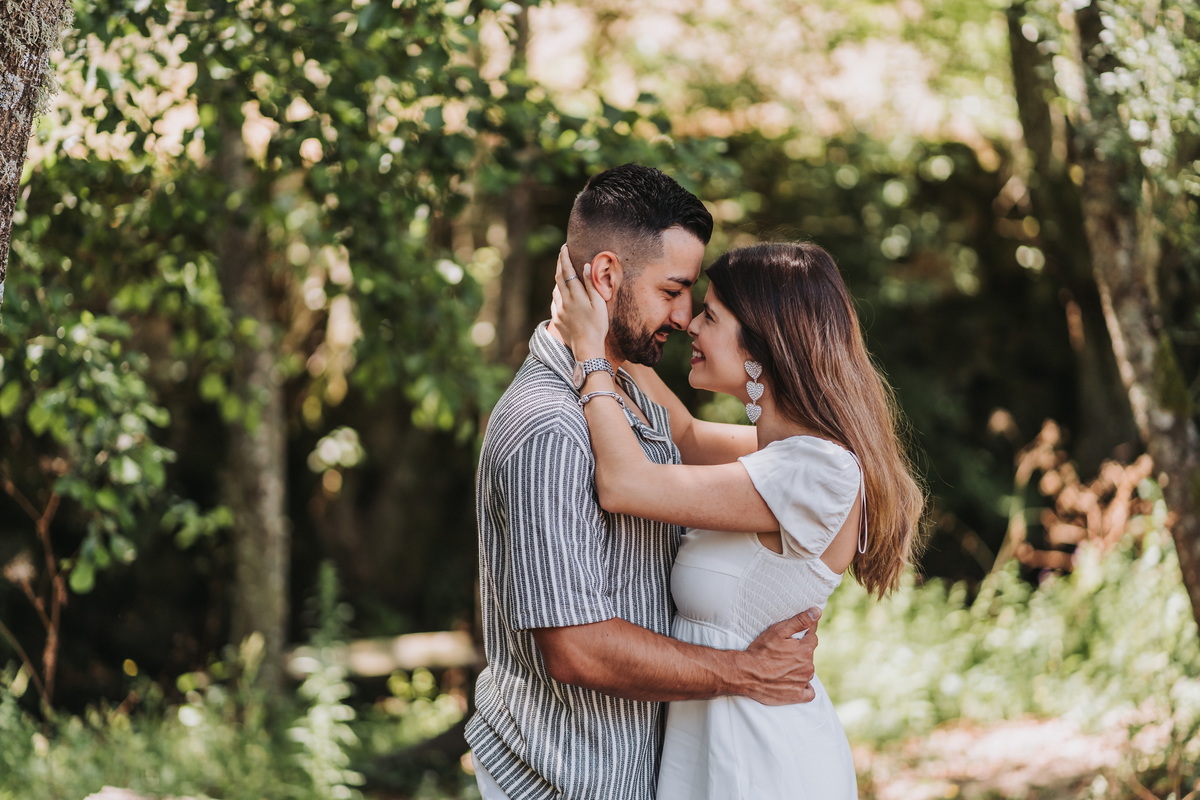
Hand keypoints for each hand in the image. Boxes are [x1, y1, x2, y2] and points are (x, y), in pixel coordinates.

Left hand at [551, 244, 608, 359]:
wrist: (586, 348)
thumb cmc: (597, 326)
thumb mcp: (599, 304)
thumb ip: (591, 284)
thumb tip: (585, 266)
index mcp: (575, 295)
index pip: (567, 271)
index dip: (565, 258)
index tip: (564, 247)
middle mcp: (564, 301)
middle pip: (559, 277)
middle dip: (560, 264)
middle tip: (562, 253)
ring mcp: (559, 310)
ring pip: (556, 289)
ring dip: (559, 278)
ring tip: (564, 272)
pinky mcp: (557, 319)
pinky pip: (555, 302)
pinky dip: (558, 293)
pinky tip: (561, 293)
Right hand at [739, 608, 819, 705]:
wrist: (746, 674)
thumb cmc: (761, 651)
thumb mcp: (778, 631)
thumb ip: (800, 621)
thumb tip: (817, 612)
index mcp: (806, 650)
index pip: (812, 637)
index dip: (804, 634)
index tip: (794, 636)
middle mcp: (808, 667)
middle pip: (809, 655)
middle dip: (800, 651)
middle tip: (783, 650)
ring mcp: (803, 682)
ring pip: (807, 671)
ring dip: (799, 667)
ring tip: (782, 665)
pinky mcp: (797, 695)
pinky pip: (808, 692)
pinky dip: (804, 687)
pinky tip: (794, 682)